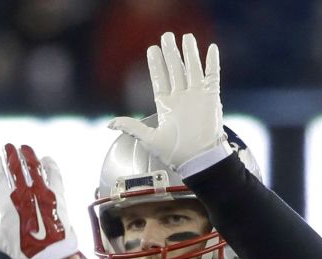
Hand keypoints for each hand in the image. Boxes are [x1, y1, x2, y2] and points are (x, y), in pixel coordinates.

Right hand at [0, 144, 77, 258]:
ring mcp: (42, 193)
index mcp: (7, 204)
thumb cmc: (22, 249)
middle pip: (16, 168)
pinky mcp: (58, 196)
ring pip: (34, 168)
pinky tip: (46, 159)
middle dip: (10, 155)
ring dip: (28, 156)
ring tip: (24, 148)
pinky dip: (50, 166)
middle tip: (7, 146)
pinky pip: (54, 175)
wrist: (50, 256)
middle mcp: (24, 195)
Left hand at [108, 33, 229, 172]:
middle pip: (175, 69)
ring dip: (190, 53)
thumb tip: (109, 124)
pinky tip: (211, 48)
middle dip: (170, 52)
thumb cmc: (175, 153)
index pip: (160, 79)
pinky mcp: (211, 98)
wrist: (199, 159)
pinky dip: (212, 62)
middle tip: (166, 36)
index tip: (151, 49)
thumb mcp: (149, 139)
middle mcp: (181, 98)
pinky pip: (213, 76)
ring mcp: (196, 96)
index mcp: (166, 105)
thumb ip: (131, 127)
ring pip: (192, 69)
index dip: (155, 64)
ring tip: (186, 37)